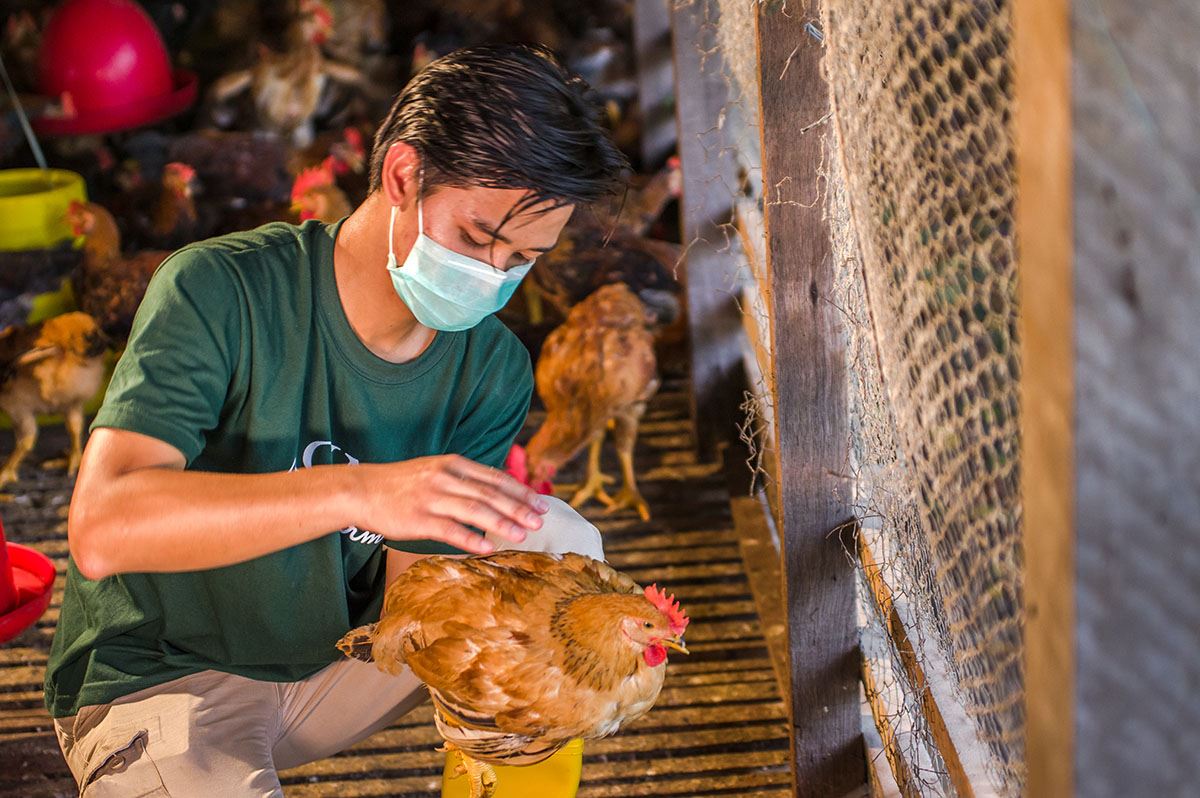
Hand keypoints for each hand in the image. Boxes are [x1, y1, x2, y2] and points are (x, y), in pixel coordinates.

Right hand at [352, 455, 548, 553]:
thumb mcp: (435, 470)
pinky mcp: (418, 520)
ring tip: (522, 534)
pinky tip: (488, 548)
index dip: (520, 491)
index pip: (494, 478)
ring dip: (502, 523)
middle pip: (489, 494)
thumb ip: (464, 479)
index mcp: (452, 464)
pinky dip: (471, 539)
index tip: (541, 504)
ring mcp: (431, 498)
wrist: (361, 490)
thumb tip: (498, 492)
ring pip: (474, 511)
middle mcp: (445, 478)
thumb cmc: (401, 484)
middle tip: (539, 522)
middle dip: (518, 508)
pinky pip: (449, 530)